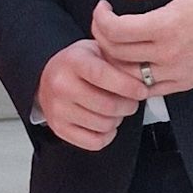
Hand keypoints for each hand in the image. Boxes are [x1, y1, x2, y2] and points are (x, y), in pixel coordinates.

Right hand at [36, 39, 151, 150]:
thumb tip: (143, 77)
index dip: (127, 86)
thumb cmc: (79, 64)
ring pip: (103, 125)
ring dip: (117, 120)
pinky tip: (105, 123)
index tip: (142, 91)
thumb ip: (117, 61)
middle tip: (132, 102)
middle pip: (107, 105)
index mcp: (73, 60)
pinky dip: (107, 135)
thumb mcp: (96, 50)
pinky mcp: (58, 128)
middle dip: (128, 106)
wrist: (49, 76)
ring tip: (115, 110)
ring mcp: (57, 108)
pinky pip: (94, 142)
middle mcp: (61, 84)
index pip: (102, 75)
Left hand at [90, 0, 192, 97]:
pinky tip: (131, 62)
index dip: (100, 17)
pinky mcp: (181, 84)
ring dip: (112, 59)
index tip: (103, 8)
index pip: (115, 29)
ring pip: (125, 76)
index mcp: (167, 24)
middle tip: (104, 22)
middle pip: (115, 52)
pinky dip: (130, 78)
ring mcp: (174, 72)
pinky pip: (145, 90)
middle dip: (100, 35)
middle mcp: (168, 52)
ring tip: (115, 42)